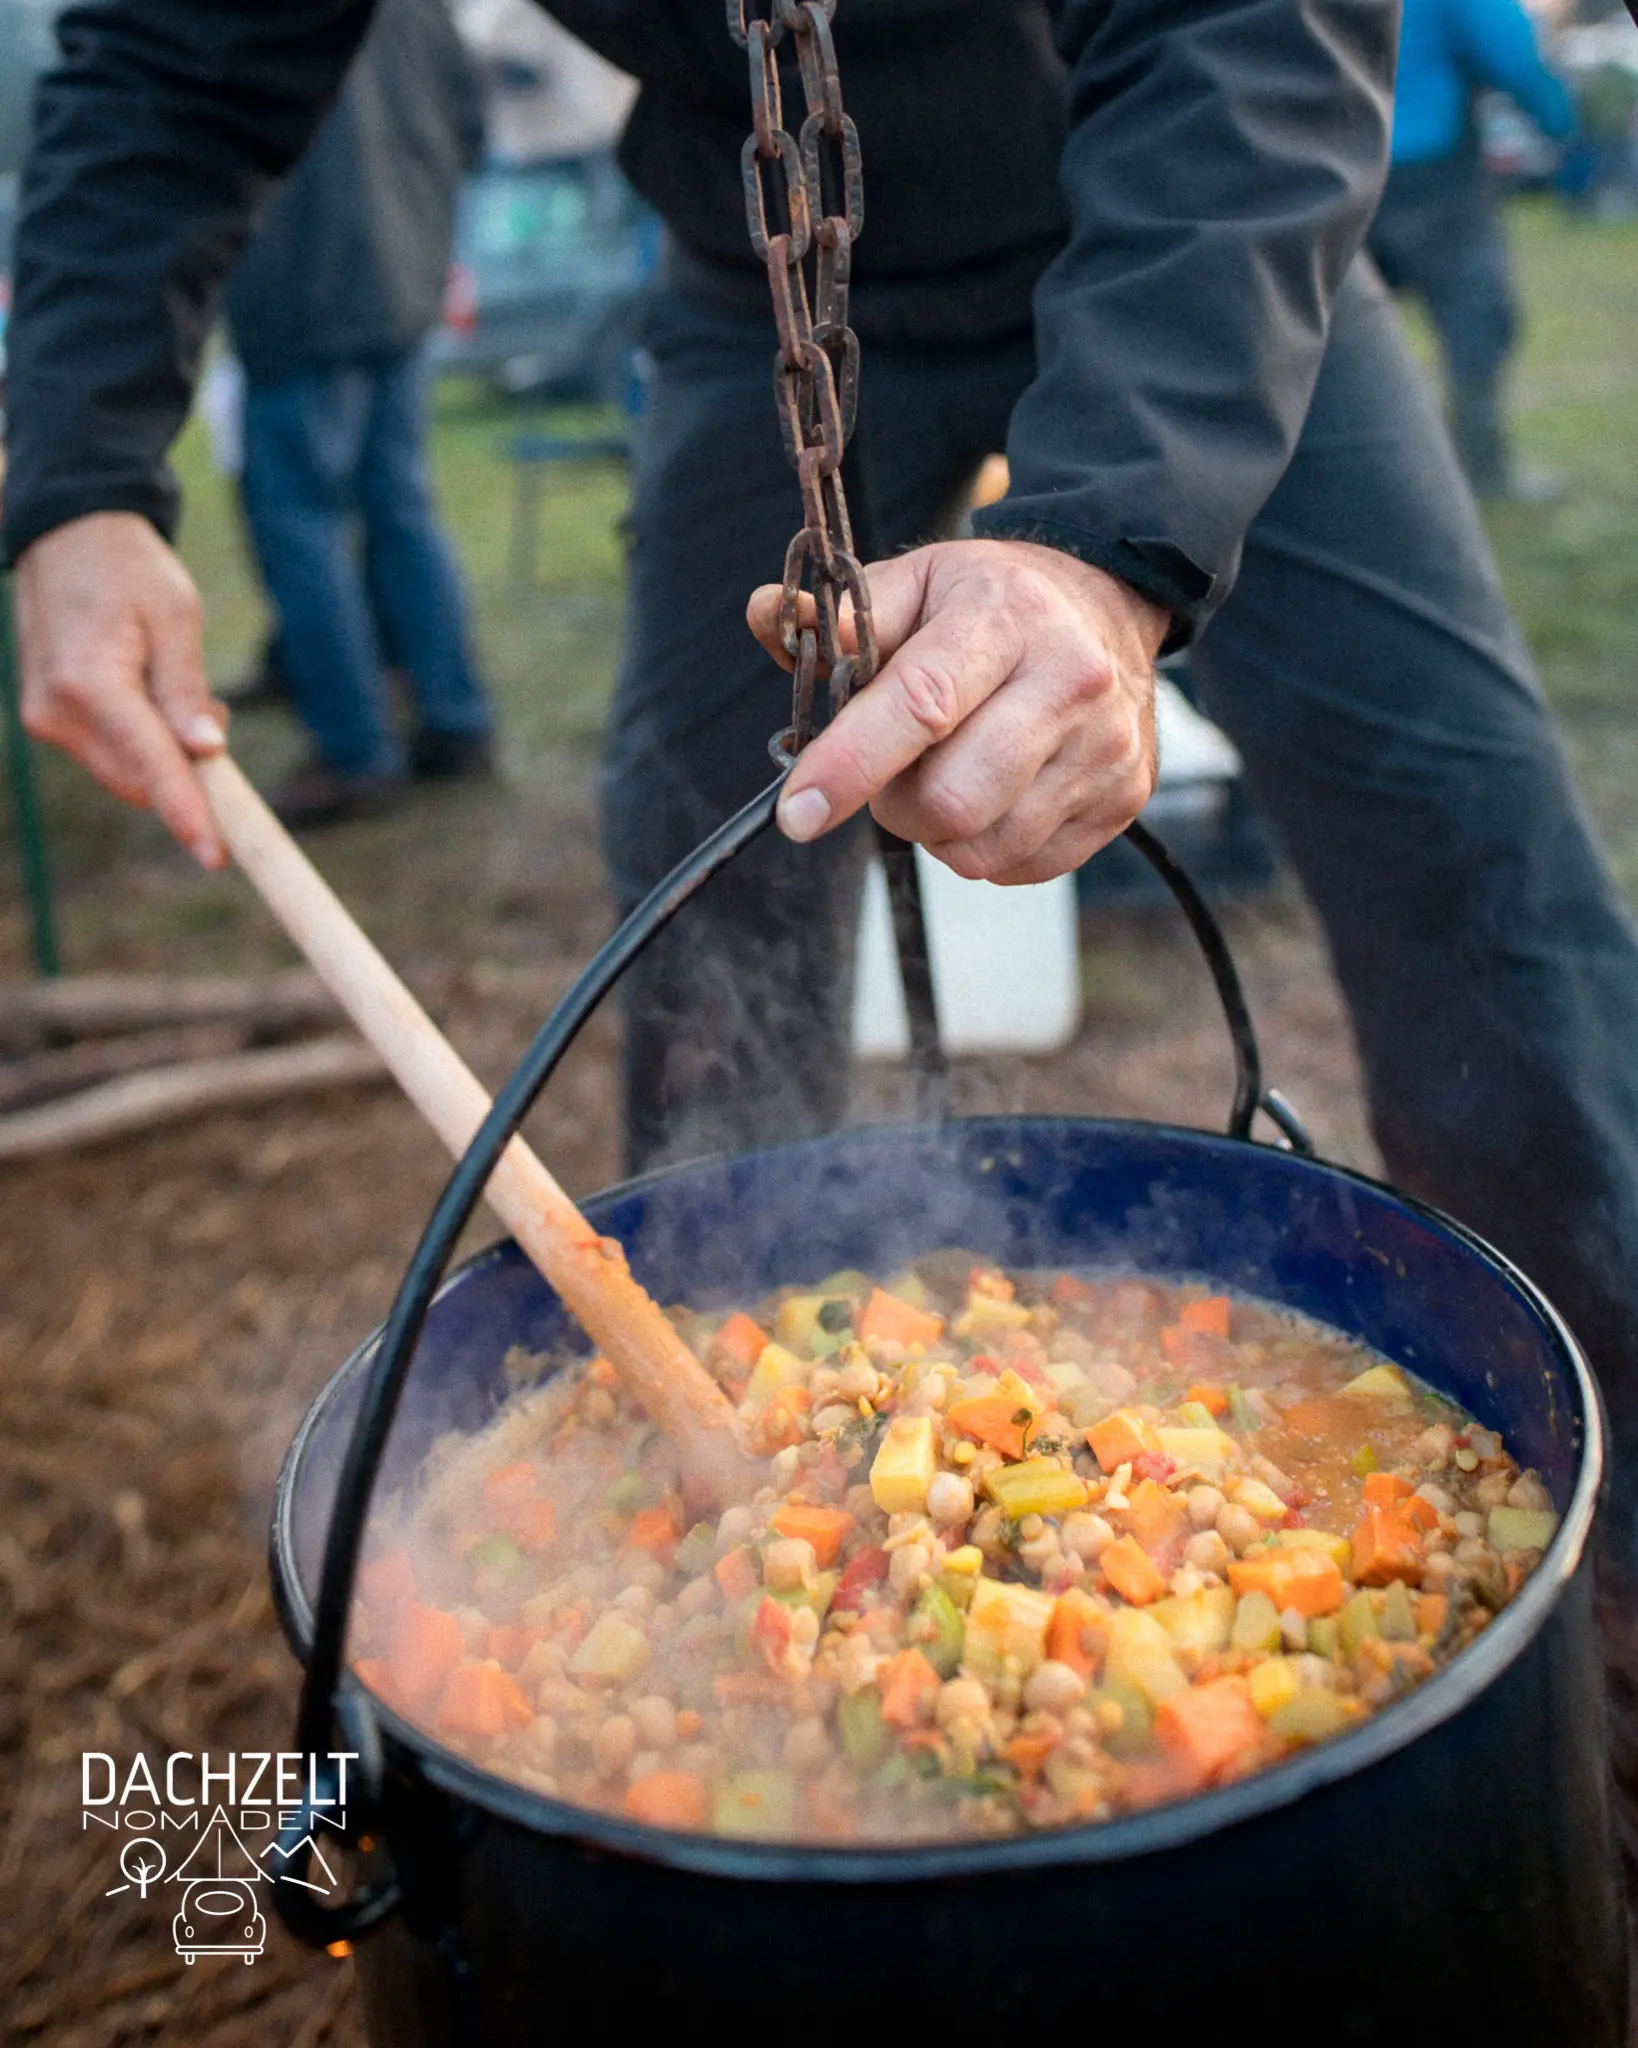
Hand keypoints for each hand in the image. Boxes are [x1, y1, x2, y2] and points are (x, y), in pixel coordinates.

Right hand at [15, 512, 228, 866]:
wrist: (67, 536)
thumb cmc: (129, 569)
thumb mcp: (175, 617)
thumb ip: (186, 690)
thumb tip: (207, 752)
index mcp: (89, 682)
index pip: (150, 764)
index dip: (188, 811)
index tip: (214, 855)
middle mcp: (56, 710)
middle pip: (139, 782)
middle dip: (187, 769)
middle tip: (210, 704)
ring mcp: (45, 720)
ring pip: (126, 775)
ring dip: (166, 757)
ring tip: (175, 687)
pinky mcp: (47, 720)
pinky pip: (110, 756)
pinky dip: (143, 745)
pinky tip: (150, 695)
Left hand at [748, 538, 1166, 885]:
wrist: (1110, 606)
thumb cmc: (994, 601)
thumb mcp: (921, 579)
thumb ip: (844, 614)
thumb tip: (764, 618)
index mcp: (1008, 618)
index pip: (921, 706)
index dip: (849, 766)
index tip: (798, 811)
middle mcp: (1072, 683)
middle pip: (953, 800)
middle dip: (894, 804)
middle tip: (891, 772)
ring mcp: (1106, 750)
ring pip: (983, 849)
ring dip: (936, 831)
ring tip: (943, 775)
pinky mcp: (1123, 801)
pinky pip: (1019, 866)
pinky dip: (982, 847)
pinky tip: (989, 793)